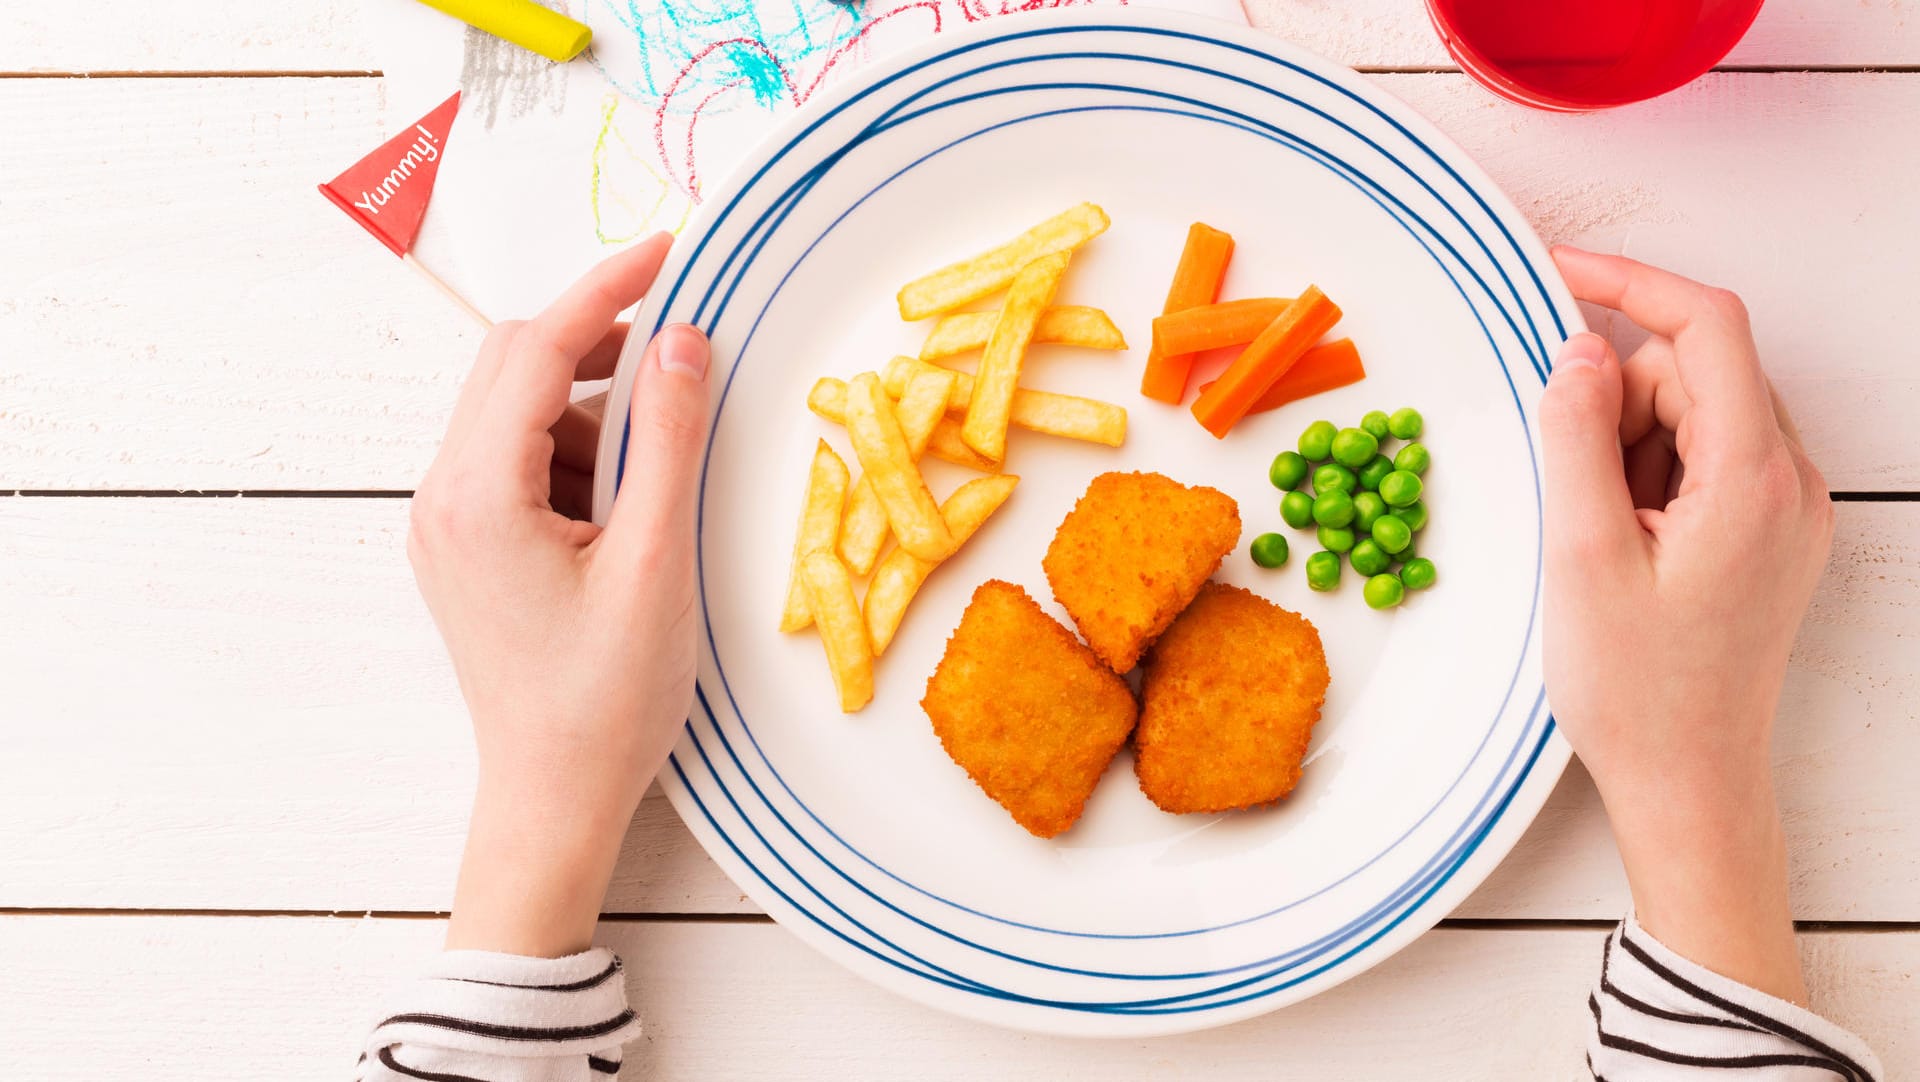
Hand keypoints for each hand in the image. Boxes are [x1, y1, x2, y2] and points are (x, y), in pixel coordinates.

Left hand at [406, 235, 712, 955]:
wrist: (553, 796)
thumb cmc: (605, 699)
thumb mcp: (656, 562)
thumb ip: (670, 441)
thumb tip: (684, 339)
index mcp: (478, 494)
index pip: (538, 350)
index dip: (606, 289)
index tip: (669, 249)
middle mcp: (443, 497)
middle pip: (515, 366)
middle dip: (599, 347)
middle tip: (684, 355)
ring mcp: (447, 523)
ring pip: (521, 412)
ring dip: (596, 414)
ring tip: (659, 482)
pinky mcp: (466, 547)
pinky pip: (519, 461)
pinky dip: (579, 459)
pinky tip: (628, 512)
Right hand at [1540, 247, 1832, 1002]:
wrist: (1690, 783)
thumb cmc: (1637, 689)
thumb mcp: (1582, 555)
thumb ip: (1576, 436)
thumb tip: (1576, 350)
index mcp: (1753, 476)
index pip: (1705, 326)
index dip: (1628, 281)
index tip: (1555, 269)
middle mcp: (1789, 480)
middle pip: (1693, 370)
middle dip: (1615, 399)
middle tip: (1571, 488)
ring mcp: (1784, 507)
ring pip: (1693, 411)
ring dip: (1627, 443)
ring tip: (1597, 533)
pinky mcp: (1767, 532)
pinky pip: (1702, 457)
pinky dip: (1647, 473)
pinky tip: (1621, 539)